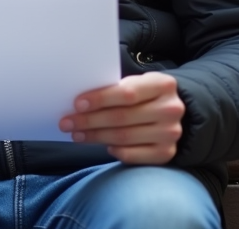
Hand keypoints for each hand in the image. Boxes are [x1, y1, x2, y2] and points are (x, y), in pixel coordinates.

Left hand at [60, 72, 184, 164]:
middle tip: (67, 123)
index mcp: (163, 85)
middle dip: (90, 120)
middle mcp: (170, 110)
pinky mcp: (166, 153)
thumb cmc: (145, 95)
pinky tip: (103, 146)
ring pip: (124, 137)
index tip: (77, 104)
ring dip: (95, 136)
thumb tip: (80, 103)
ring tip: (77, 134)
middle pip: (122, 117)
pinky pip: (133, 155)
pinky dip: (115, 151)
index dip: (100, 99)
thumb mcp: (137, 83)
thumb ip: (116, 89)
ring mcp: (170, 134)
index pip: (127, 93)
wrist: (171, 112)